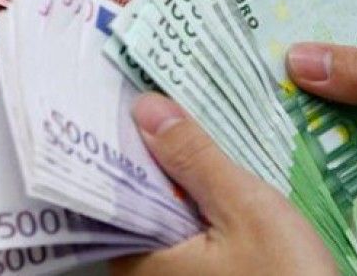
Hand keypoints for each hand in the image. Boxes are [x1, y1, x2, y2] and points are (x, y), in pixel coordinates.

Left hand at [112, 93, 335, 275]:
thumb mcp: (244, 208)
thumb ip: (194, 158)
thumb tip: (147, 109)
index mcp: (140, 261)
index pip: (112, 189)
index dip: (120, 142)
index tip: (130, 100)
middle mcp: (148, 271)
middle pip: (139, 194)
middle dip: (155, 150)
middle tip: (167, 98)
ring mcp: (176, 273)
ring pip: (165, 206)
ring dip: (180, 170)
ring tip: (189, 118)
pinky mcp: (203, 271)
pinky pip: (186, 222)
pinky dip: (197, 192)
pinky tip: (213, 166)